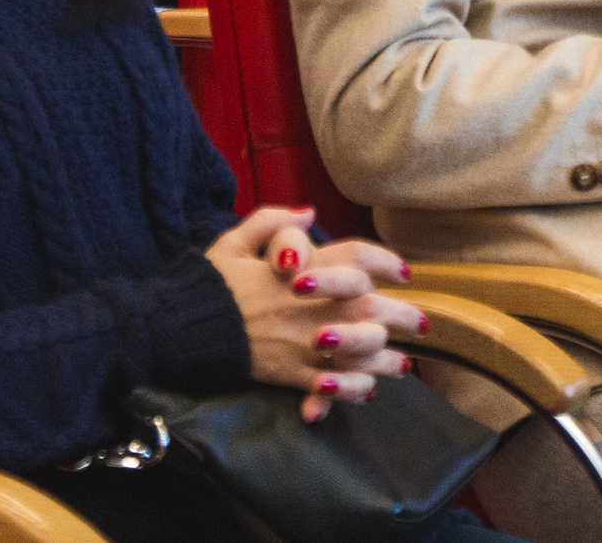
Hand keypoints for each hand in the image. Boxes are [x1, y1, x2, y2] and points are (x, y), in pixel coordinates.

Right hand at [206, 210, 423, 422]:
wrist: (180, 329)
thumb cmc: (209, 284)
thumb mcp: (235, 241)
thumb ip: (273, 221)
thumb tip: (311, 211)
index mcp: (302, 269)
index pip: (358, 258)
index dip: (386, 262)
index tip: (403, 272)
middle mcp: (310, 306)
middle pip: (371, 309)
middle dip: (403, 316)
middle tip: (421, 324)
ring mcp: (302, 342)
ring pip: (359, 352)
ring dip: (387, 358)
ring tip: (404, 364)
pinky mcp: (289, 374)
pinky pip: (332, 386)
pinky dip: (353, 390)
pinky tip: (368, 389)